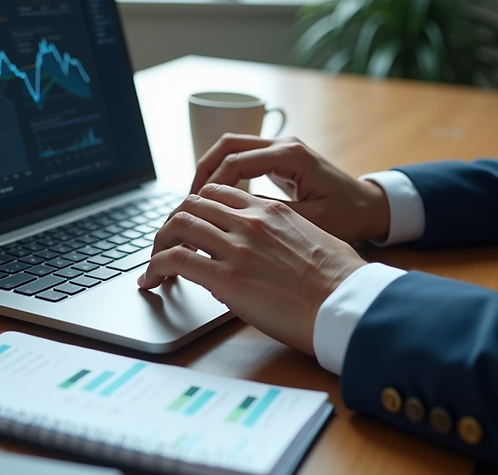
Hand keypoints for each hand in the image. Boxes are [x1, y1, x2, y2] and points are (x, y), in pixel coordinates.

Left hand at [137, 184, 366, 355]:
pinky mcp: (225, 277)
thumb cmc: (341, 281)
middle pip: (192, 205)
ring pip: (177, 226)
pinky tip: (150, 280)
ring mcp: (236, 247)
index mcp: (272, 211)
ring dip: (159, 243)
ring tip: (154, 262)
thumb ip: (287, 235)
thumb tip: (278, 250)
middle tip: (166, 242)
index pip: (219, 194)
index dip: (198, 208)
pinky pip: (175, 260)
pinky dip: (155, 267)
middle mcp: (249, 221)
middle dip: (173, 222)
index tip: (191, 224)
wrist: (347, 303)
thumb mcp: (315, 241)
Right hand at [190, 134, 390, 243]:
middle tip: (187, 201)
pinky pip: (242, 157)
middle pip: (227, 145)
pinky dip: (224, 173)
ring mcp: (281, 148)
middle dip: (203, 171)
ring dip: (210, 170)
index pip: (236, 162)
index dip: (211, 185)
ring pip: (232, 148)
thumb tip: (233, 222)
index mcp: (290, 155)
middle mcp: (284, 145)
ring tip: (196, 199)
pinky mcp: (279, 158)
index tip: (196, 208)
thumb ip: (273, 217)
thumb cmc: (348, 217)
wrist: (371, 207)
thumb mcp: (312, 221)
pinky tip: (215, 198)